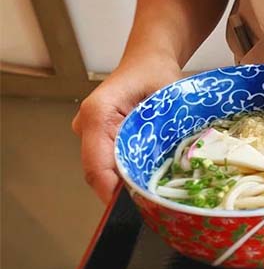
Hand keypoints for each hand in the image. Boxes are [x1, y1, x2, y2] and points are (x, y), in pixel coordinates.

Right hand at [72, 56, 181, 203]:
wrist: (147, 60)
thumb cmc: (157, 73)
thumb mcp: (166, 98)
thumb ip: (163, 130)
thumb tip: (170, 167)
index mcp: (98, 114)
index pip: (97, 165)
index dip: (113, 192)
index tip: (134, 208)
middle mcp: (87, 126)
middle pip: (99, 173)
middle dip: (122, 194)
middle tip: (152, 208)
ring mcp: (91, 134)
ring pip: (105, 171)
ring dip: (127, 186)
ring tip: (154, 197)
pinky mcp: (101, 139)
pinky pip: (112, 163)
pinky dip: (129, 174)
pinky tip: (150, 182)